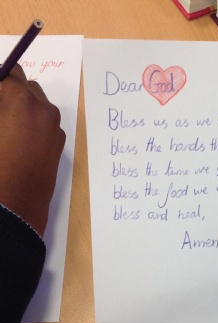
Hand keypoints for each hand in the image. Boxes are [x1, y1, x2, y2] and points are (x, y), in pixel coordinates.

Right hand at [0, 64, 64, 235]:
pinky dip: (32, 125)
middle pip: (27, 87)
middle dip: (9, 93)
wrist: (15, 203)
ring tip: (6, 128)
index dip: (0, 79)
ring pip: (37, 107)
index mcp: (23, 99)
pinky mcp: (59, 146)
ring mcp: (55, 129)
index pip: (10, 71)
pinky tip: (16, 142)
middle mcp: (46, 110)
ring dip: (21, 109)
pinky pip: (44, 125)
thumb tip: (4, 97)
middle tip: (1, 111)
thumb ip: (0, 103)